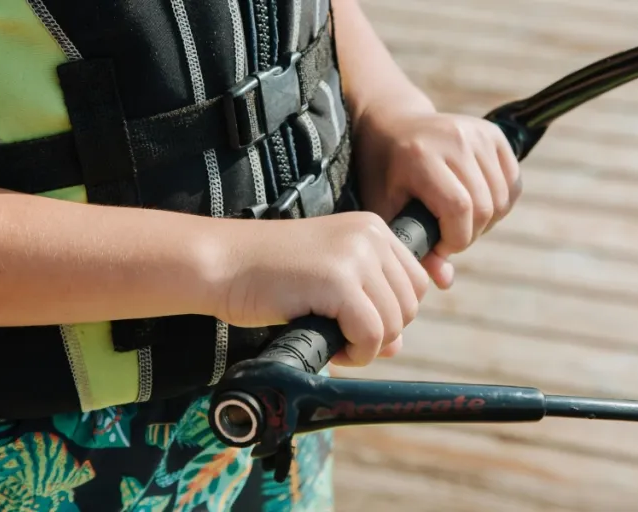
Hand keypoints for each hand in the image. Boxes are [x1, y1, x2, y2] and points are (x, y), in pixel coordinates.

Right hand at [216, 212, 428, 365]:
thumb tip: (397, 346)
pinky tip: (331, 347)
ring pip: (394, 324)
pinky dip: (355, 353)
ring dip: (367, 346)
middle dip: (381, 332)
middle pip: (410, 305)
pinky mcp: (338, 281)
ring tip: (332, 340)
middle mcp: (370, 236)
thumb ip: (366, 303)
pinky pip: (371, 336)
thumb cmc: (267, 274)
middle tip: (341, 336)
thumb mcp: (327, 279)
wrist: (222, 263)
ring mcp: (356, 256)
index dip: (391, 313)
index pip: (414, 282)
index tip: (355, 322)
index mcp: (371, 228)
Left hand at [354, 105, 521, 289]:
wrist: (392, 124)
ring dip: (485, 222)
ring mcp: (477, 133)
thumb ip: (411, 244)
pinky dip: (500, 205)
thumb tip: (444, 281)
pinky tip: (475, 205)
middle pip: (484, 207)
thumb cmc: (383, 173)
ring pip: (502, 199)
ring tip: (458, 221)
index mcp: (422, 156)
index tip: (439, 247)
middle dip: (469, 234)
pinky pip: (513, 184)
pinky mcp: (494, 134)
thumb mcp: (386, 208)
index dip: (456, 239)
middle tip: (447, 236)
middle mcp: (455, 139)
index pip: (460, 208)